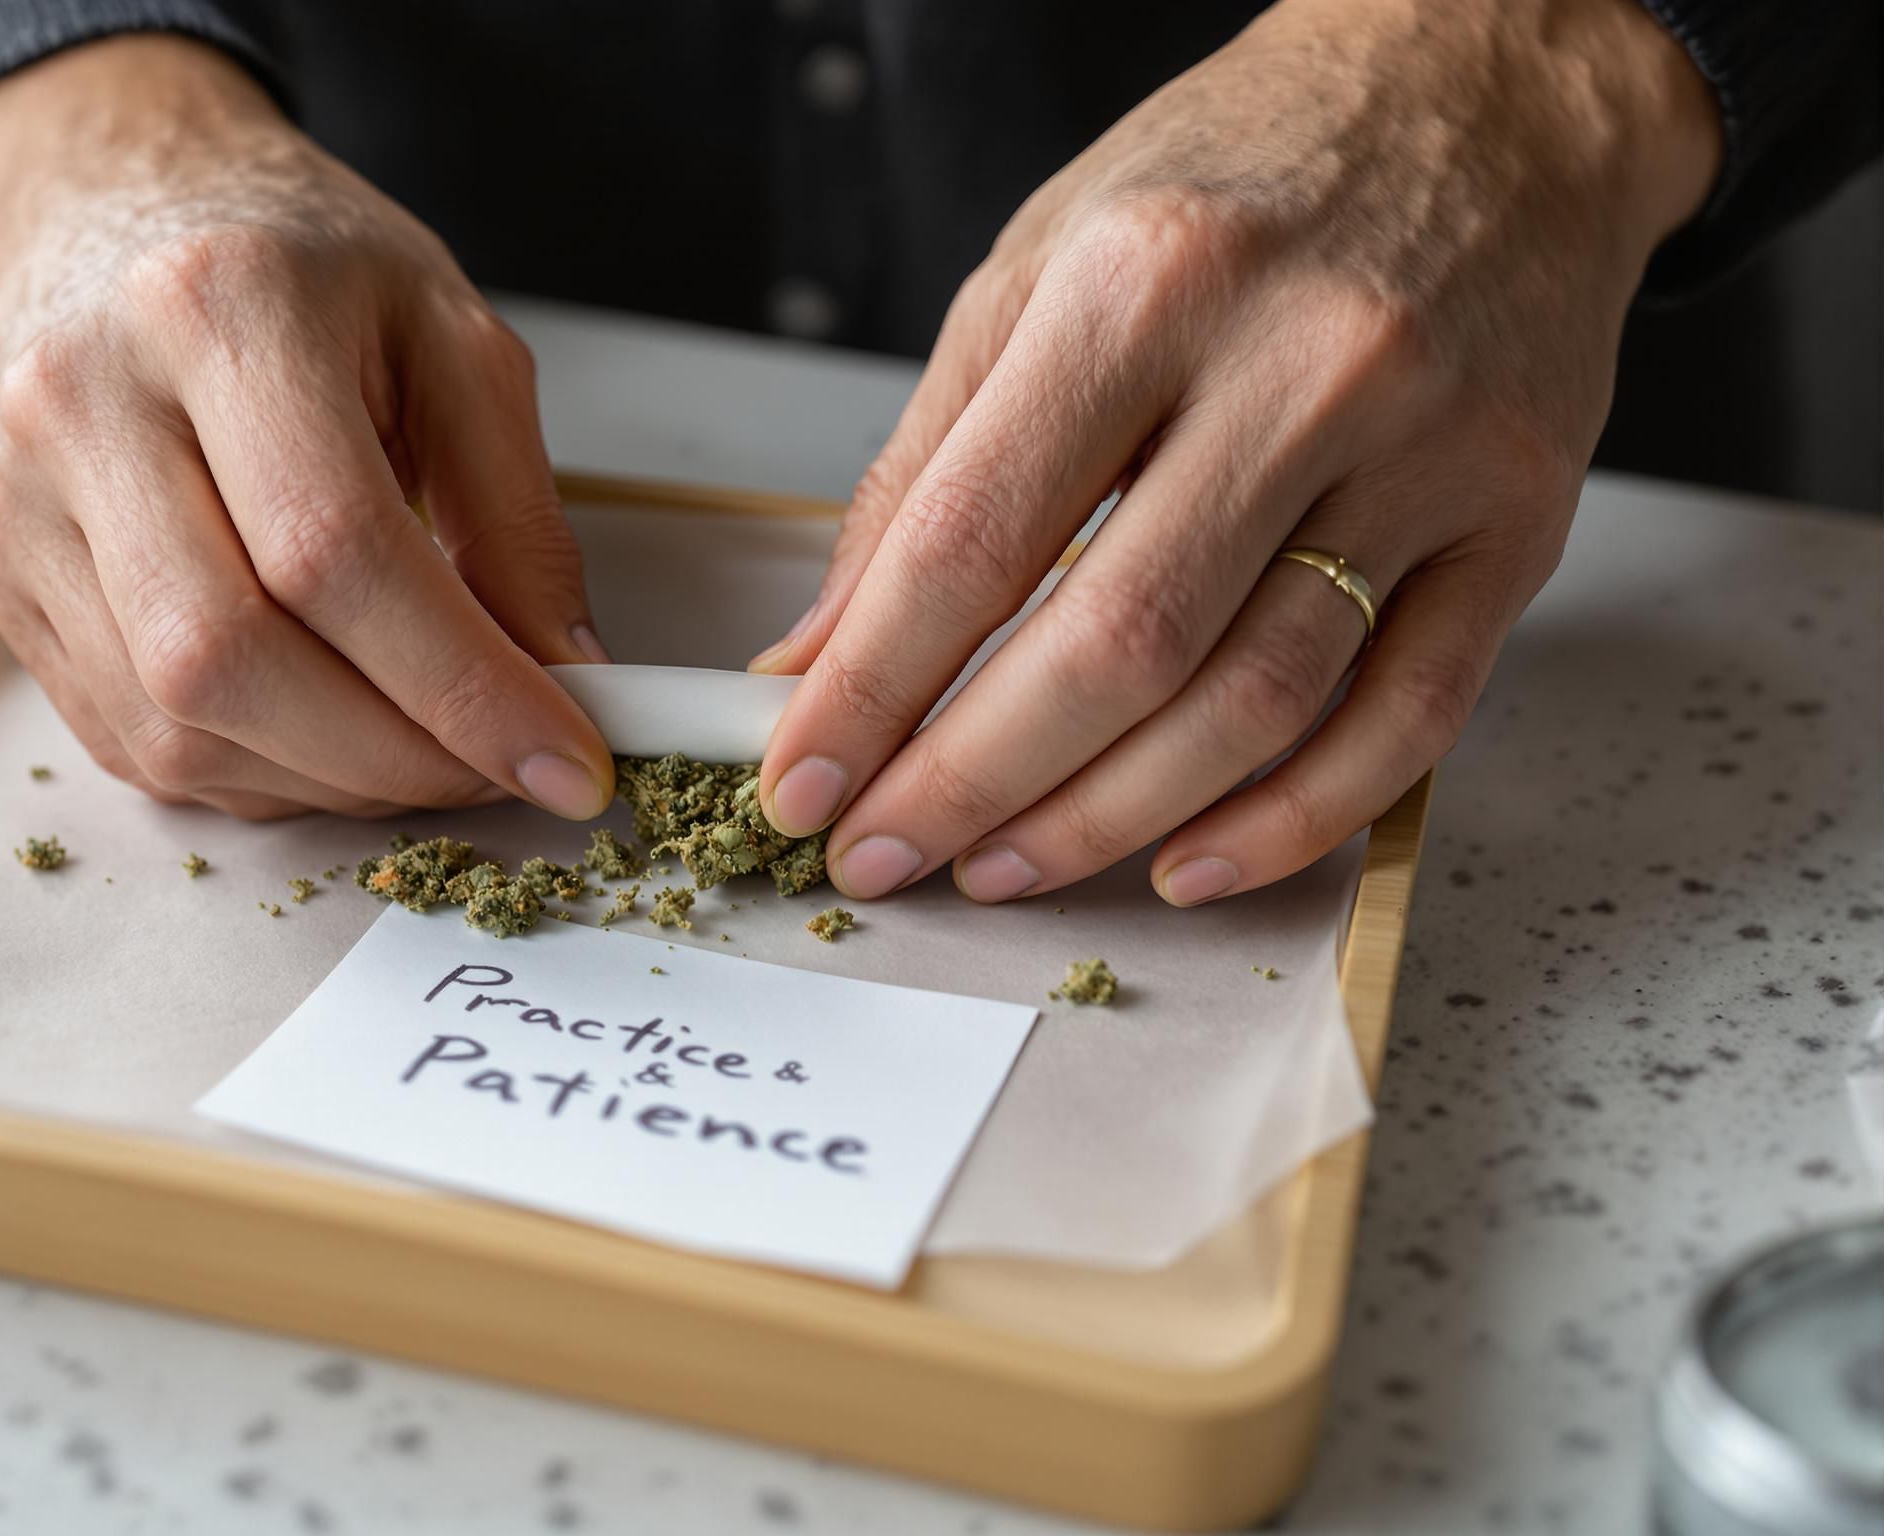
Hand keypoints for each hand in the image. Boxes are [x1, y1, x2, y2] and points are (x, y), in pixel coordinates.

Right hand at [0, 36, 612, 820]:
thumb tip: (562, 679)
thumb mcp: (447, 334)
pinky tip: (327, 740)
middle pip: (229, 657)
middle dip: (390, 756)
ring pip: (170, 725)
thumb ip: (516, 510)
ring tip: (418, 753)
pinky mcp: (3, 582)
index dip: (462, 685)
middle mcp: (87, 402)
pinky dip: (254, 775)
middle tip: (495, 772)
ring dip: (325, 782)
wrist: (107, 214)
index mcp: (217, 308)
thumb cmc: (291, 271)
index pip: (336, 547)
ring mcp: (21, 503)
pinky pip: (130, 740)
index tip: (564, 762)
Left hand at [749, 0, 1717, 903]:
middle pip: (1115, 645)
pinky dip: (1293, 820)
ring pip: (1254, 702)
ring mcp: (1428, 451)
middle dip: (973, 782)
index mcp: (1146, 286)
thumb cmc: (1244, 176)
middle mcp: (1300, 365)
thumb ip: (927, 467)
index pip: (976, 538)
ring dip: (1109, 818)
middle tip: (888, 853)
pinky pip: (1408, 719)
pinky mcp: (1520, 521)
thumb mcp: (1041, 265)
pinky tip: (1191, 862)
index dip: (875, 688)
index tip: (805, 781)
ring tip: (1005, 866)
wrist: (1488, 92)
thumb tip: (824, 652)